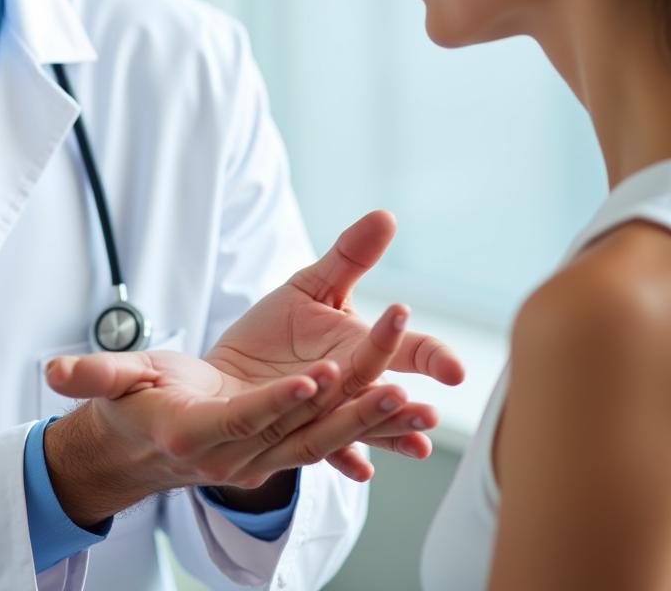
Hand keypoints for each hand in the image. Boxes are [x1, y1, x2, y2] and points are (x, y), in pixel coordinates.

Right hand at [44, 282, 435, 525]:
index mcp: (196, 434)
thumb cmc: (135, 407)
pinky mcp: (284, 450)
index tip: (315, 377)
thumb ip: (92, 376)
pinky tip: (406, 403)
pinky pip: (333, 438)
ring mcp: (264, 458)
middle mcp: (237, 456)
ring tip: (417, 395)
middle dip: (349, 405)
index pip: (244, 419)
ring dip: (372, 418)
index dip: (277, 401)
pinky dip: (369, 424)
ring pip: (327, 438)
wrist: (150, 448)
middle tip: (395, 377)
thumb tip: (51, 371)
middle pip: (300, 430)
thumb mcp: (117, 384)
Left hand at [207, 209, 463, 477]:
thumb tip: (386, 214)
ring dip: (385, 431)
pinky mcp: (290, 430)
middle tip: (430, 415)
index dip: (432, 358)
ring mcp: (324, 411)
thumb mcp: (311, 287)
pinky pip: (318, 447)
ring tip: (414, 446)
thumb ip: (350, 256)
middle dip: (408, 404)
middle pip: (386, 392)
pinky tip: (361, 469)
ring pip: (360, 423)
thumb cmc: (276, 333)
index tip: (453, 370)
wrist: (233, 374)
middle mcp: (351, 385)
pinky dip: (340, 458)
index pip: (408, 352)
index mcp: (361, 349)